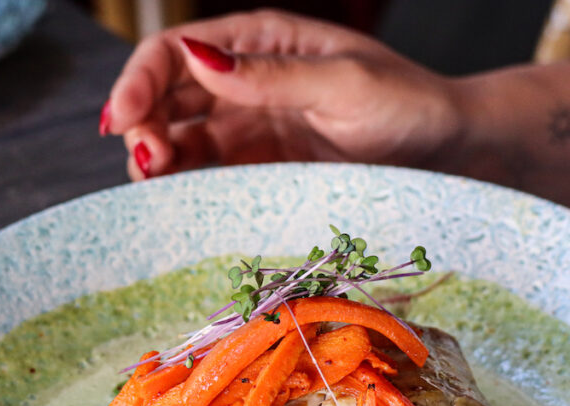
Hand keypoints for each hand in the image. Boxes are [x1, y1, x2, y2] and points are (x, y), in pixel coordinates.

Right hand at [102, 10, 472, 180]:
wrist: (446, 152)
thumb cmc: (407, 105)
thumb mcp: (344, 84)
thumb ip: (272, 77)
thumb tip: (197, 58)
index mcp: (261, 42)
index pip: (176, 51)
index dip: (139, 80)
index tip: (122, 118)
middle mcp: (246, 81)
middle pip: (166, 96)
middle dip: (141, 123)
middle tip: (145, 162)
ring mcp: (251, 127)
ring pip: (179, 137)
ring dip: (156, 157)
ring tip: (154, 183)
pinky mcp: (260, 169)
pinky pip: (208, 173)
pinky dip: (183, 185)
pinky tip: (174, 198)